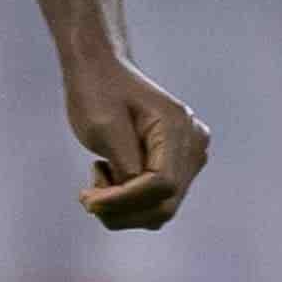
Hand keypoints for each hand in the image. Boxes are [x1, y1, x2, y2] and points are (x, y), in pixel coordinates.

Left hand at [68, 56, 211, 230]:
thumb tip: (134, 199)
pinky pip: (158, 201)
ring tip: (100, 175)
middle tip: (87, 196)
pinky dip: (130, 201)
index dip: (124, 200)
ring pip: (162, 209)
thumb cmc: (98, 91)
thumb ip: (124, 165)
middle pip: (165, 203)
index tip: (88, 201)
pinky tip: (111, 175)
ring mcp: (190, 156)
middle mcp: (193, 143)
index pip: (161, 184)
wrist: (102, 71)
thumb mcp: (103, 127)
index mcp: (178, 126)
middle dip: (122, 209)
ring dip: (124, 208)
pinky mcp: (179, 166)